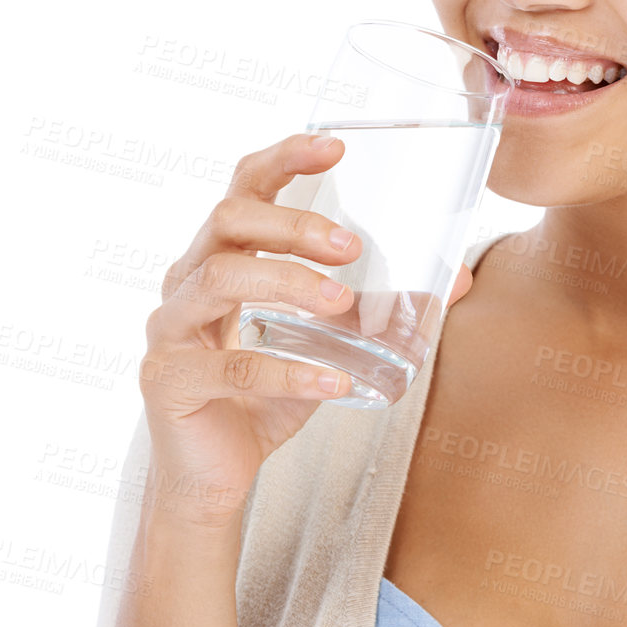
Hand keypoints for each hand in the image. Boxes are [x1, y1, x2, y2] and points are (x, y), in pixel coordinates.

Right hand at [138, 132, 474, 529]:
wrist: (213, 479)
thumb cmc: (265, 397)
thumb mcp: (328, 343)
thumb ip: (378, 308)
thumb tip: (457, 278)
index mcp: (220, 257)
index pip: (244, 187)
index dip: (284, 159)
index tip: (335, 146)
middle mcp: (186, 281)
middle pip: (227, 220)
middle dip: (294, 225)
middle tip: (352, 246)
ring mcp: (169, 330)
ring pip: (219, 280)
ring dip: (288, 281)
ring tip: (342, 301)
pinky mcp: (169, 382)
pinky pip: (230, 366)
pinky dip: (289, 370)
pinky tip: (333, 379)